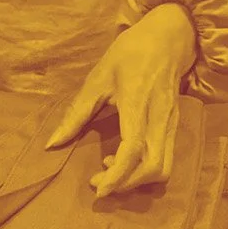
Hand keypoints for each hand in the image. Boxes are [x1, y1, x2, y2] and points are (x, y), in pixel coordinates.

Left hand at [44, 4, 197, 198]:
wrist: (168, 39)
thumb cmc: (129, 54)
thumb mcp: (97, 78)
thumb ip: (76, 113)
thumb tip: (52, 144)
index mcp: (138, 102)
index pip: (134, 148)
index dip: (117, 174)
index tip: (98, 188)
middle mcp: (160, 118)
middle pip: (154, 166)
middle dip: (126, 183)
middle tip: (99, 183)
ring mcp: (172, 124)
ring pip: (164, 167)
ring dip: (137, 180)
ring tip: (111, 173)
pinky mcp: (175, 128)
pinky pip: (166, 160)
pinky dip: (145, 171)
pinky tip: (124, 161)